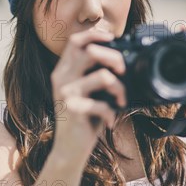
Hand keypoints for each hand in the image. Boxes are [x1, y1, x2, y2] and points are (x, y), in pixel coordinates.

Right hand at [50, 30, 126, 160]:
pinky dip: (112, 113)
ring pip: (102, 76)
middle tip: (124, 72)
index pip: (75, 41)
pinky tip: (111, 121)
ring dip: (119, 88)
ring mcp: (66, 94)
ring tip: (121, 100)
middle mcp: (61, 79)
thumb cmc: (82, 121)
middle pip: (90, 51)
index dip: (95, 35)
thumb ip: (95, 76)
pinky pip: (103, 104)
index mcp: (63, 72)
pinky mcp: (74, 111)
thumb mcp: (86, 94)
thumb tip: (121, 63)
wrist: (68, 150)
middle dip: (114, 58)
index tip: (113, 40)